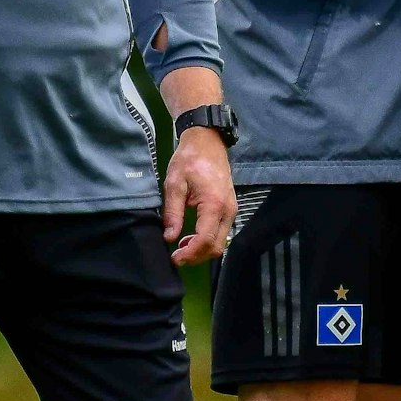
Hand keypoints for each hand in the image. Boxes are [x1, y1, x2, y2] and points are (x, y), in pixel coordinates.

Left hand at [163, 127, 234, 265]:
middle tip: (176, 256)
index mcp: (214, 205)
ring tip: (181, 246)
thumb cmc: (189, 159)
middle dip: (196, 256)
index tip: (174, 258)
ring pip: (220, 242)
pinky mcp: (230, 208)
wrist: (208, 142)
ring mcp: (232, 210)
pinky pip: (221, 232)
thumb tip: (169, 237)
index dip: (190, 254)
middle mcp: (228, 211)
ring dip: (202, 249)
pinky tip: (191, 236)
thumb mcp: (174, 183)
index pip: (205, 240)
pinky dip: (208, 240)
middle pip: (216, 246)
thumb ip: (173, 212)